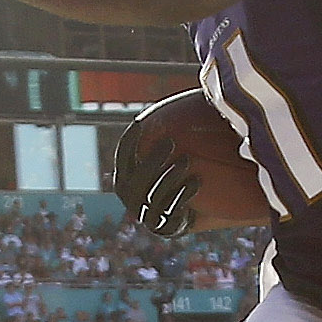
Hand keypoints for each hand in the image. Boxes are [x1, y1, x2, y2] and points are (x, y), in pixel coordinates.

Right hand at [112, 122, 197, 238]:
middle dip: (152, 159)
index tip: (142, 122)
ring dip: (169, 177)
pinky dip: (183, 195)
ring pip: (154, 196)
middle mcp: (131, 198)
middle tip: (170, 141)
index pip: (124, 156)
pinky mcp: (164, 228)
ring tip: (187, 160)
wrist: (191, 211)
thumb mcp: (170, 153)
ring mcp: (146, 215)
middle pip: (137, 178)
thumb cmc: (178, 173)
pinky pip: (171, 212)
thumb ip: (168, 131)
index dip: (130, 141)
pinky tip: (197, 180)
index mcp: (126, 176)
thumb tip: (189, 93)